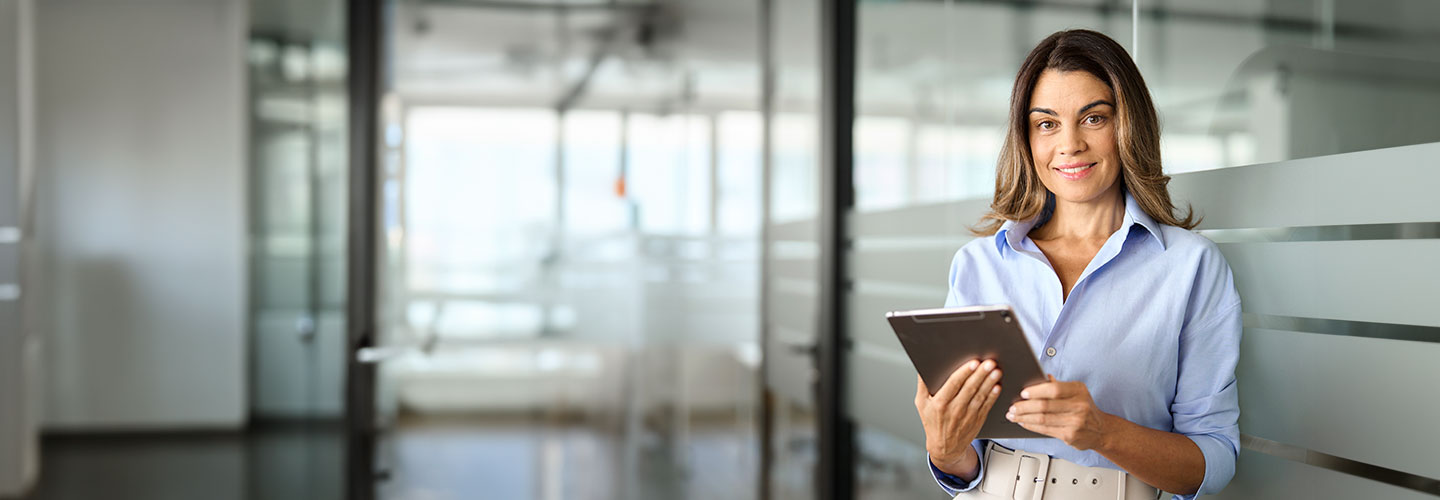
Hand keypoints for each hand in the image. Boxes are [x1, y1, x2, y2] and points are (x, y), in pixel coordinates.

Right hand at [914, 359, 1002, 477]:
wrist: (945, 448)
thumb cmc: (932, 423)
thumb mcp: (921, 404)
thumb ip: (922, 385)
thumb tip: (922, 369)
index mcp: (940, 403)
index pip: (953, 384)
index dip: (964, 373)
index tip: (973, 363)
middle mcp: (954, 409)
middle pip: (969, 388)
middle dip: (980, 374)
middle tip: (989, 363)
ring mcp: (968, 415)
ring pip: (980, 396)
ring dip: (989, 383)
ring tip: (996, 371)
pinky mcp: (977, 420)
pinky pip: (986, 406)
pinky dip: (993, 396)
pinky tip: (997, 386)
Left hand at [1005, 375, 1111, 450]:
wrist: (1101, 430)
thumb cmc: (1084, 408)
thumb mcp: (1076, 392)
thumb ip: (1058, 385)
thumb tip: (1040, 377)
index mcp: (1078, 390)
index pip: (1055, 389)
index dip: (1036, 391)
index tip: (1022, 393)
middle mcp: (1079, 406)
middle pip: (1045, 406)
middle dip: (1024, 407)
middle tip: (1012, 407)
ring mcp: (1075, 422)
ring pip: (1042, 419)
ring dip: (1024, 417)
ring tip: (1013, 415)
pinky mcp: (1070, 436)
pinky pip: (1045, 430)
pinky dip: (1031, 425)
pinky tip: (1023, 422)